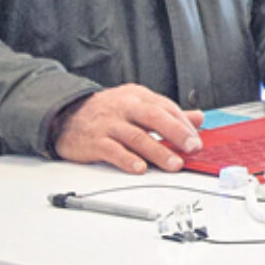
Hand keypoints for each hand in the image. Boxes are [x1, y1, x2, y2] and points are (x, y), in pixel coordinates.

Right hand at [52, 85, 205, 174]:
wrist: (65, 115)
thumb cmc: (108, 111)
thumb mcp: (138, 105)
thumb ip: (168, 113)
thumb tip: (199, 118)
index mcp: (138, 96)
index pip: (167, 108)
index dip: (184, 125)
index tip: (197, 140)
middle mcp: (124, 107)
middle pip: (155, 117)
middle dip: (177, 133)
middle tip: (192, 148)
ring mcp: (109, 124)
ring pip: (136, 136)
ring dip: (158, 151)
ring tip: (174, 164)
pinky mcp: (94, 141)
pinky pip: (113, 151)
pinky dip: (127, 160)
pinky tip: (140, 168)